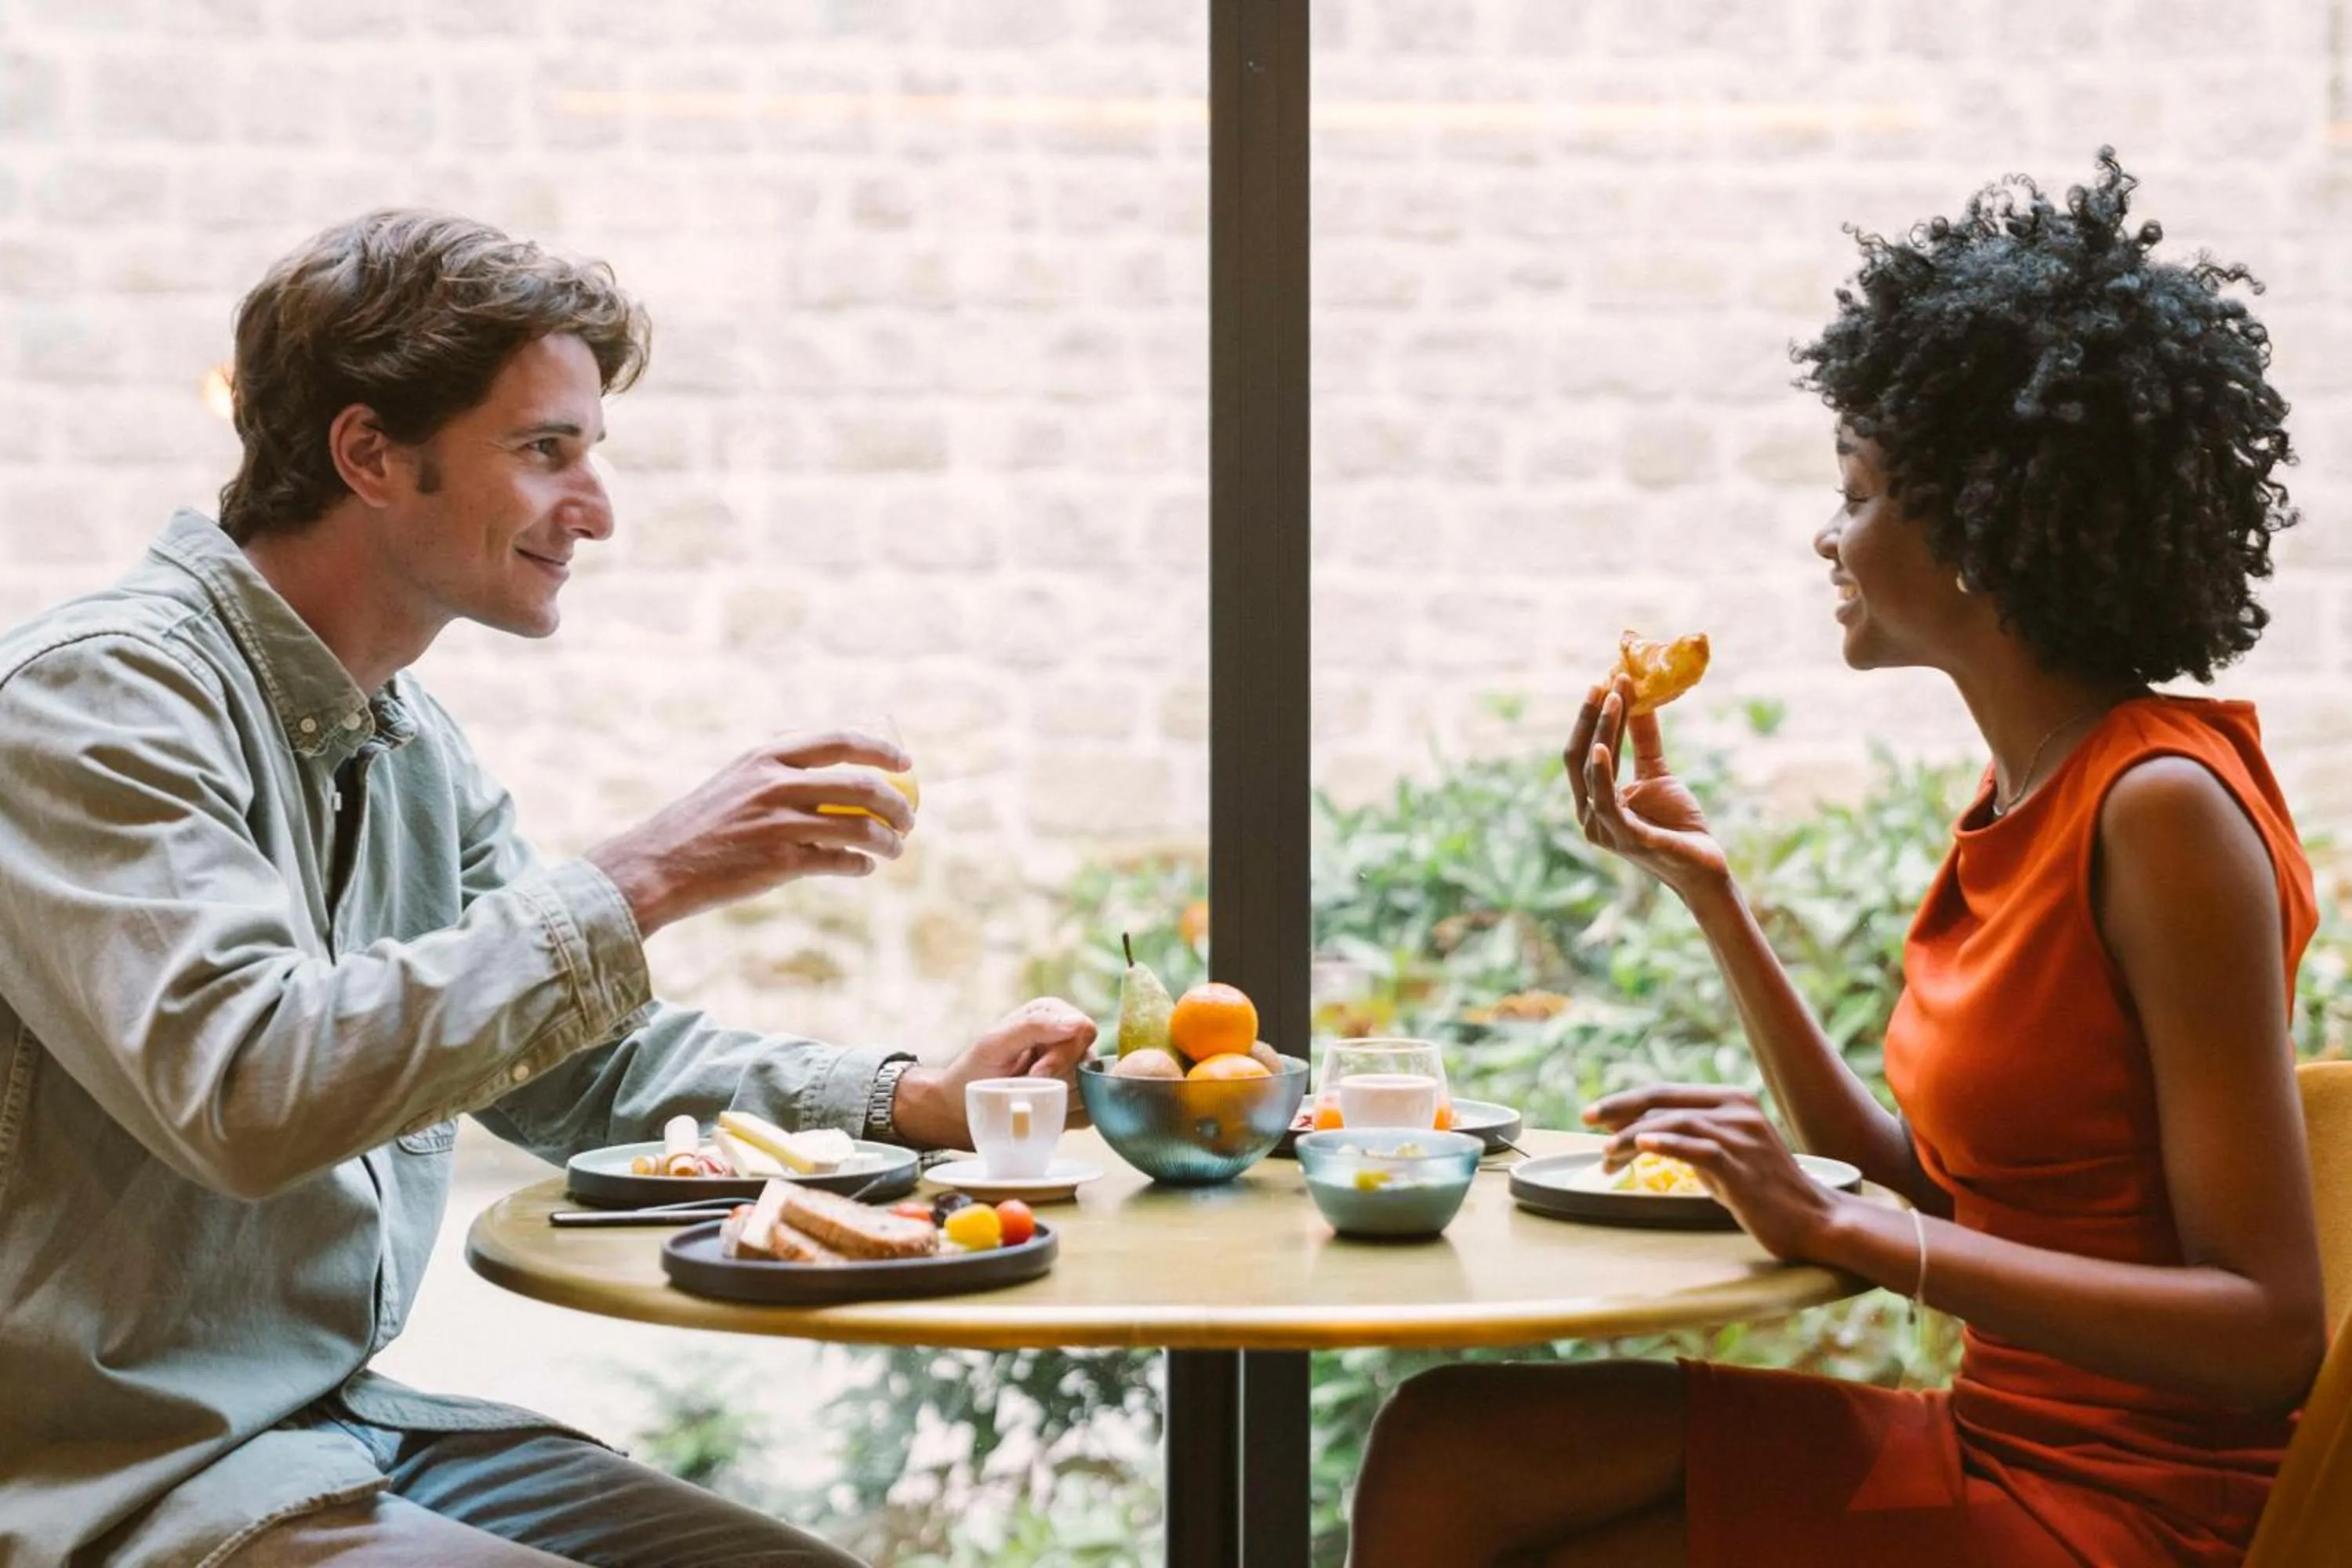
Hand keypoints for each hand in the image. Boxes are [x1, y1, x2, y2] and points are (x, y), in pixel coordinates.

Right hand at [585, 728, 914, 935]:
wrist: (657, 866)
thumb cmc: (701, 826)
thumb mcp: (737, 781)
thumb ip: (780, 773)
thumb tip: (835, 776)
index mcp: (766, 755)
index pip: (839, 740)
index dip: (880, 749)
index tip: (906, 761)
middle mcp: (775, 782)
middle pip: (862, 785)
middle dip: (898, 803)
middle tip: (910, 818)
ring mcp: (779, 822)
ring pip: (859, 828)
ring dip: (888, 840)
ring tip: (895, 849)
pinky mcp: (780, 861)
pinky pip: (840, 861)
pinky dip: (860, 865)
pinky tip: (863, 868)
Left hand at [889, 998, 1098, 1149]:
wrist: (961, 1111)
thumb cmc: (973, 1073)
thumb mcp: (994, 1045)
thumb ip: (1034, 1027)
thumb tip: (1076, 1023)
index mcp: (1050, 1014)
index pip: (1084, 1030)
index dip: (1064, 1055)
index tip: (1036, 1074)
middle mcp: (1066, 1038)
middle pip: (1089, 1060)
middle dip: (1058, 1079)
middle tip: (1027, 1088)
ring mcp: (1072, 1070)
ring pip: (1091, 1088)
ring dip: (1060, 1100)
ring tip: (1029, 1099)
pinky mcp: (1074, 1099)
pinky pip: (1088, 1112)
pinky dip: (1066, 1117)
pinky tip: (1042, 1113)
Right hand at [1565, 673, 1729, 902]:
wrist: (1704, 865)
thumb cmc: (1676, 823)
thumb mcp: (1656, 772)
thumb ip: (1642, 739)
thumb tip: (1638, 696)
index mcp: (1592, 801)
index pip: (1583, 752)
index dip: (1590, 718)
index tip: (1604, 681)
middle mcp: (1589, 815)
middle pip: (1578, 758)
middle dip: (1590, 718)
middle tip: (1603, 682)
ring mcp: (1604, 829)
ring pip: (1592, 773)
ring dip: (1601, 732)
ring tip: (1612, 697)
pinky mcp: (1626, 838)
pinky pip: (1606, 801)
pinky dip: (1601, 772)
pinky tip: (1603, 746)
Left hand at [1582, 1084, 1839, 1259]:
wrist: (1813, 1219)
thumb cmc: (1765, 1191)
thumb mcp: (1725, 1157)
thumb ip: (1693, 1142)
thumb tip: (1646, 1138)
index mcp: (1732, 1101)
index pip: (1667, 1093)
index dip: (1626, 1100)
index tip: (1594, 1114)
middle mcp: (1737, 1110)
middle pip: (1664, 1101)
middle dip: (1619, 1109)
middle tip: (1587, 1121)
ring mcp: (1742, 1135)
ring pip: (1674, 1123)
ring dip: (1633, 1136)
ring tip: (1607, 1153)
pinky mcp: (1743, 1165)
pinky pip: (1698, 1148)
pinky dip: (1667, 1144)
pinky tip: (1642, 1147)